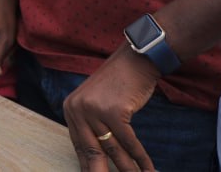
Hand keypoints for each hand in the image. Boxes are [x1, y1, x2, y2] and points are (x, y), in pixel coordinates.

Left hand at [61, 47, 159, 171]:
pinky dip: (141, 159)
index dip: (89, 166)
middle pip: (93, 153)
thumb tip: (95, 160)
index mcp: (71, 109)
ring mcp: (95, 111)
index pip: (79, 146)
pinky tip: (148, 170)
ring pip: (113, 151)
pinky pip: (129, 143)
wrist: (135, 60)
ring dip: (128, 170)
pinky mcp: (114, 112)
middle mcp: (78, 110)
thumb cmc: (118, 83)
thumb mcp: (96, 102)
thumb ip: (92, 127)